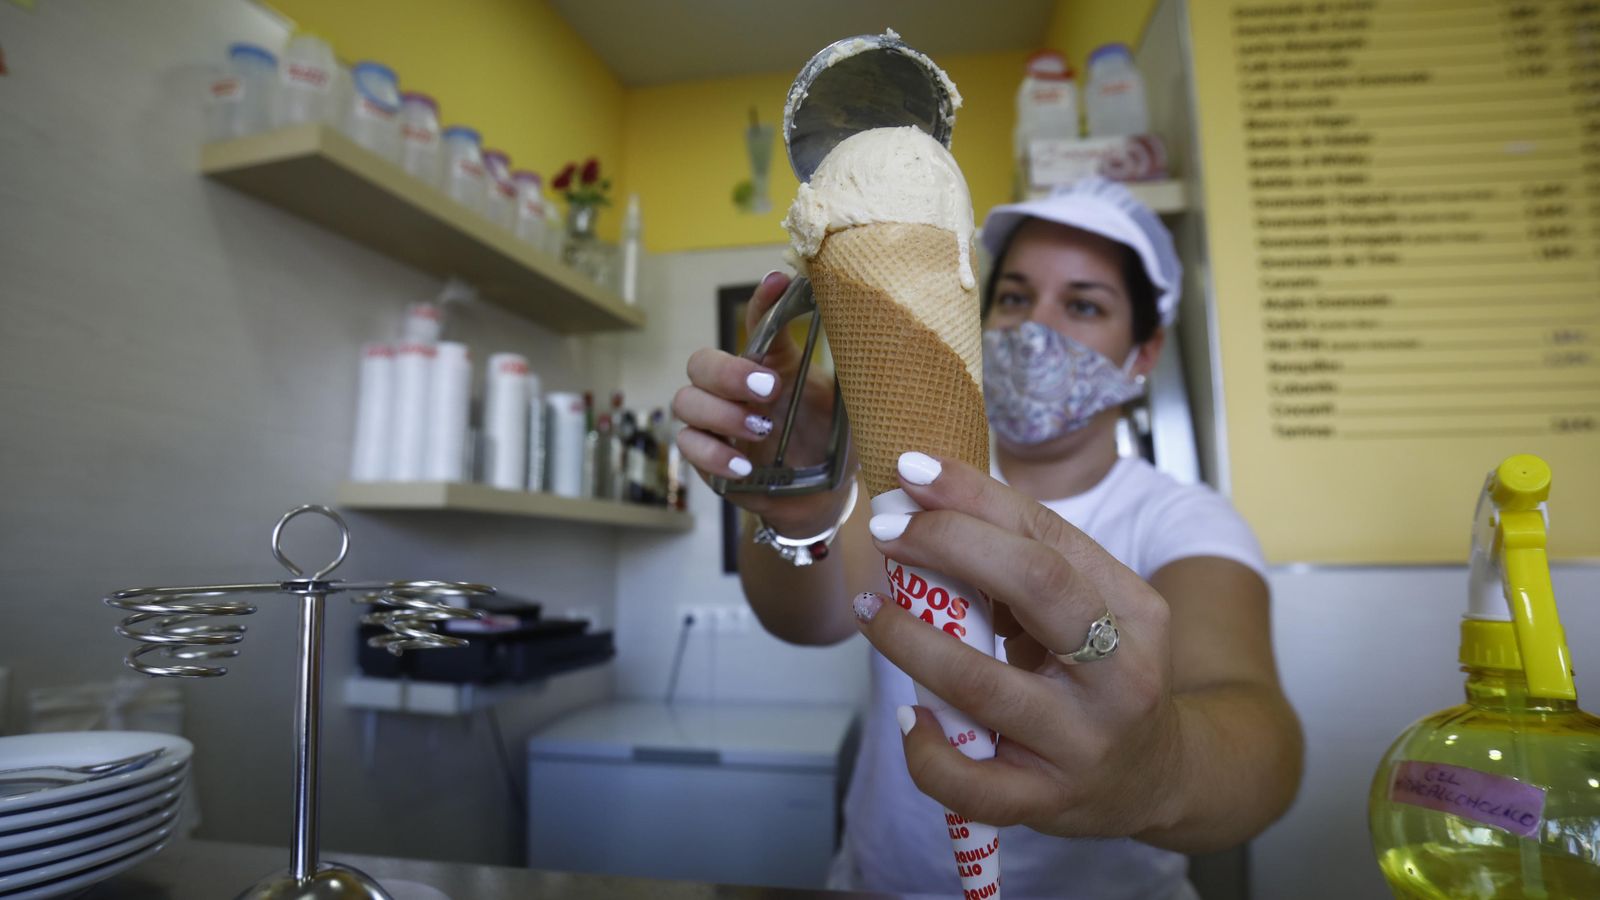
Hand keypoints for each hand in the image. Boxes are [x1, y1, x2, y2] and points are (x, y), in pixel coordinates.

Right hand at [672, 270, 852, 535]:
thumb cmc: (833, 444)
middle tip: (767, 387)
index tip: (777, 283)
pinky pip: (689, 446)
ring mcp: (715, 422)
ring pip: (687, 401)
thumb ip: (849, 375)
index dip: (763, 301)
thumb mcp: (846, 409)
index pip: (759, 324)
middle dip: (728, 371)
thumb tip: (876, 334)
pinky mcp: (706, 457)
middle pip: (702, 361)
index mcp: (771, 364)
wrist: (822, 498)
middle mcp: (735, 387)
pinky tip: (744, 466)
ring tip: (759, 429)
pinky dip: (713, 454)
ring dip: (721, 413)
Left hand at [853, 452, 1182, 838]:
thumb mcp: (1093, 614)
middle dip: (949, 544)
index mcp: (1133, 611)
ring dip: (912, 639)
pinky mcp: (1047, 801)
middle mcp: (1119, 674)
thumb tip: (928, 511)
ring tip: (873, 610)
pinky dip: (926, 749)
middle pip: (1036, 585)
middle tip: (887, 529)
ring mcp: (1083, 742)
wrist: (1156, 777)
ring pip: (984, 685)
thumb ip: (1029, 569)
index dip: (973, 497)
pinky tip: (908, 718)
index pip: (1048, 535)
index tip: (912, 470)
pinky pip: (972, 782)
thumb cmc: (1103, 677)